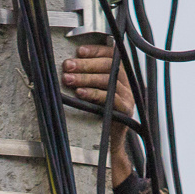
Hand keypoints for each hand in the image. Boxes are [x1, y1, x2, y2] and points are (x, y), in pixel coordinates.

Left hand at [61, 45, 136, 184]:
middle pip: (108, 66)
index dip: (95, 51)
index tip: (78, 51)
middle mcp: (126, 83)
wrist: (108, 142)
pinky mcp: (126, 109)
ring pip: (107, 80)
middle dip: (85, 65)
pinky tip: (80, 94)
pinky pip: (110, 98)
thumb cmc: (98, 116)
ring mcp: (128, 96)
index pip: (110, 55)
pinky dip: (93, 94)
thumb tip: (66, 67)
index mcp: (119, 75)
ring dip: (85, 78)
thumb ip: (85, 79)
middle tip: (67, 66)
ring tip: (68, 79)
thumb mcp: (92, 94)